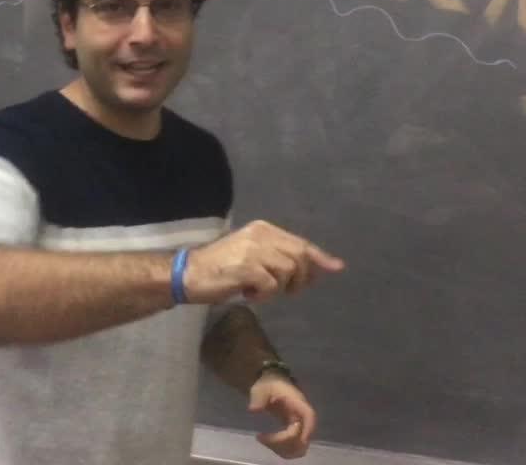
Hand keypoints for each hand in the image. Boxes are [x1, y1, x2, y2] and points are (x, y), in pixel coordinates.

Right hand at [184, 220, 344, 303]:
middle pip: (299, 257)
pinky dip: (265, 295)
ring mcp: (253, 250)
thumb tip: (312, 271)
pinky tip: (250, 295)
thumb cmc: (221, 268)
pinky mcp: (246, 267)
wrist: (188, 274)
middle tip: (287, 292)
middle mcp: (261, 235)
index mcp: (263, 229)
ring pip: (288, 271)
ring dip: (279, 288)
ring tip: (260, 291)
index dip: (320, 257)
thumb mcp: (253, 256)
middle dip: (300, 279)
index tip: (337, 267)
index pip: (300, 243)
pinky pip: (272, 285)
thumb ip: (279, 258)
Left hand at [248, 372, 315, 458]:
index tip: (298, 439)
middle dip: (284, 443)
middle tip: (262, 438)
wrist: (269, 384)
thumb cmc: (267, 384)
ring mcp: (298, 425)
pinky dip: (281, 450)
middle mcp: (301, 416)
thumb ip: (258, 398)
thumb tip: (253, 409)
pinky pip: (292, 447)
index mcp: (297, 402)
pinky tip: (267, 442)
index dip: (307, 429)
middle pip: (302, 436)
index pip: (309, 416)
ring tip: (263, 440)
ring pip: (299, 446)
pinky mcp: (292, 432)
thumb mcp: (261, 388)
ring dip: (282, 449)